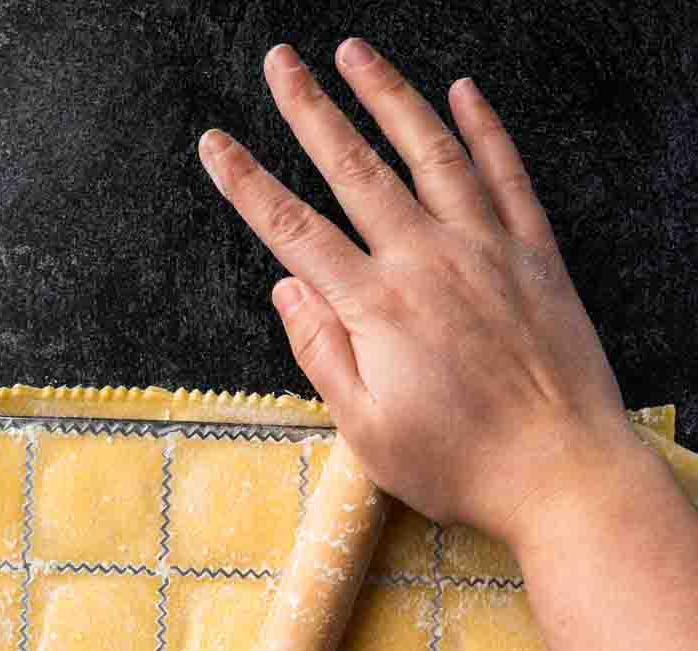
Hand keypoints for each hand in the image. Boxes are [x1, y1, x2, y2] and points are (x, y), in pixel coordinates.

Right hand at [199, 38, 638, 547]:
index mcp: (376, 309)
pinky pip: (506, 173)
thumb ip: (322, 352)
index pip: (294, 231)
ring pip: (429, 152)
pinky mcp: (534, 254)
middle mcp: (427, 262)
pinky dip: (483, 127)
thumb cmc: (458, 464)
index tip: (216, 144)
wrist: (560, 472)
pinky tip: (463, 91)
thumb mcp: (365, 429)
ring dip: (389, 96)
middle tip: (280, 61)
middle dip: (310, 111)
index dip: (248, 184)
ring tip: (355, 53)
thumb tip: (287, 289)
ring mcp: (485, 249)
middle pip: (355, 170)